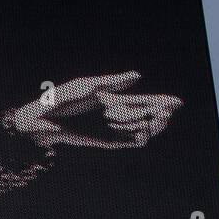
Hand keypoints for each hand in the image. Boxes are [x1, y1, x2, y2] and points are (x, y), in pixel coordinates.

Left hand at [11, 71, 181, 148]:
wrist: (41, 120)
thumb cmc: (61, 99)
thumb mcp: (88, 86)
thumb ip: (113, 82)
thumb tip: (138, 76)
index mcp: (112, 99)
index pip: (142, 101)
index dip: (160, 101)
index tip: (177, 102)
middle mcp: (113, 115)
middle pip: (144, 116)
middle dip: (160, 114)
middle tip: (170, 112)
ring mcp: (108, 129)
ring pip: (138, 130)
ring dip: (152, 126)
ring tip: (160, 121)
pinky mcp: (102, 141)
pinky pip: (124, 142)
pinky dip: (137, 139)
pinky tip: (145, 134)